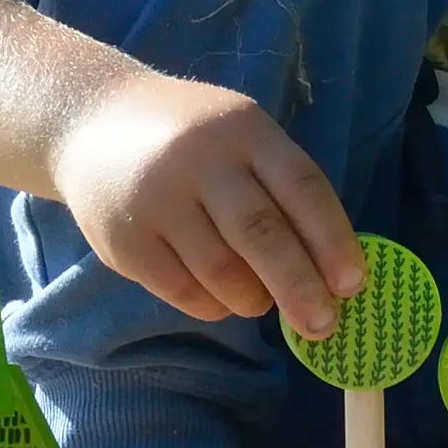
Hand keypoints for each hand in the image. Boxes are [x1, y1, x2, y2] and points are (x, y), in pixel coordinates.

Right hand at [49, 68, 363, 338]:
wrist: (93, 122)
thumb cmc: (192, 137)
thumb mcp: (241, 136)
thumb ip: (281, 186)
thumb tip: (331, 266)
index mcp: (245, 130)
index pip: (302, 187)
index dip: (333, 240)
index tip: (354, 284)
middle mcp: (200, 159)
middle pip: (262, 233)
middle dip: (300, 287)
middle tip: (323, 325)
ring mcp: (157, 199)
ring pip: (222, 271)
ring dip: (254, 299)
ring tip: (262, 301)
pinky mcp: (124, 240)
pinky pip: (182, 290)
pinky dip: (213, 305)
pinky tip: (222, 299)